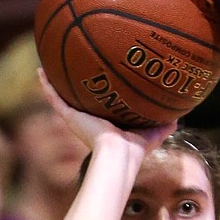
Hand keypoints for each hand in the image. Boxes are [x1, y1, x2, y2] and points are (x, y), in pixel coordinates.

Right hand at [35, 69, 176, 154]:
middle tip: (69, 68)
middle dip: (74, 85)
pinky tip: (40, 70)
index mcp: (106, 124)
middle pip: (79, 100)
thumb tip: (180, 117)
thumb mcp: (153, 133)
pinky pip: (55, 98)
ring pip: (62, 97)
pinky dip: (46, 85)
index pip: (99, 106)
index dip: (98, 94)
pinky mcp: (69, 117)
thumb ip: (164, 124)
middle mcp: (89, 120)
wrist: (119, 154)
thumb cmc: (135, 149)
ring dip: (54, 82)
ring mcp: (77, 118)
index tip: (95, 80)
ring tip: (47, 65)